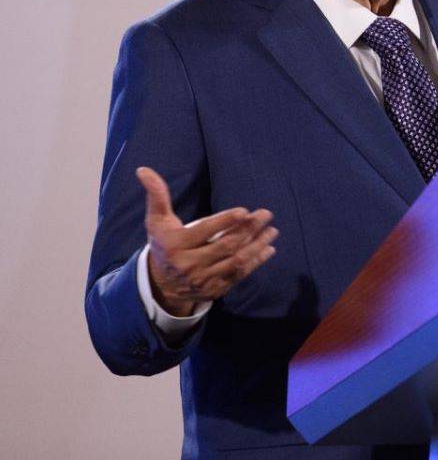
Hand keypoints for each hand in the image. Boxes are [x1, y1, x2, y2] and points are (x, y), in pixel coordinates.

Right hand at [137, 166, 278, 316]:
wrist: (161, 284)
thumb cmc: (164, 244)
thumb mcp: (157, 221)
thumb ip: (157, 196)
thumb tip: (143, 170)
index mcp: (175, 245)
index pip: (204, 231)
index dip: (225, 221)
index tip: (244, 211)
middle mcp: (189, 264)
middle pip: (225, 245)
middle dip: (248, 229)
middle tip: (266, 215)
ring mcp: (203, 279)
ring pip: (235, 261)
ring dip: (257, 245)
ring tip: (272, 231)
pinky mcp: (215, 289)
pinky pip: (239, 275)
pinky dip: (256, 262)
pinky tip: (268, 249)